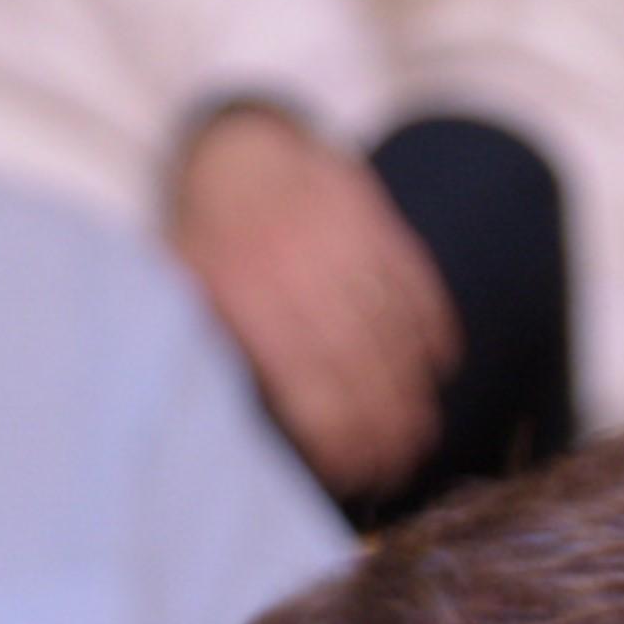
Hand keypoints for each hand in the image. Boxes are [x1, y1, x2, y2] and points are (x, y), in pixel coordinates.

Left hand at [166, 106, 459, 501]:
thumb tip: (217, 426)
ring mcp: (345, 240)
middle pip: (355, 360)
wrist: (239, 152)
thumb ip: (203, 349)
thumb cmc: (206, 243)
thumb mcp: (182, 292)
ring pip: (392, 325)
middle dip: (379, 422)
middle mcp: (300, 267)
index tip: (346, 471)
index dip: (331, 430)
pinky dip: (433, 324)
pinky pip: (414, 279)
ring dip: (411, 387)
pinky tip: (440, 365)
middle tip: (393, 468)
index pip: (302, 377)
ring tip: (420, 435)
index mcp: (246, 294)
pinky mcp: (377, 219)